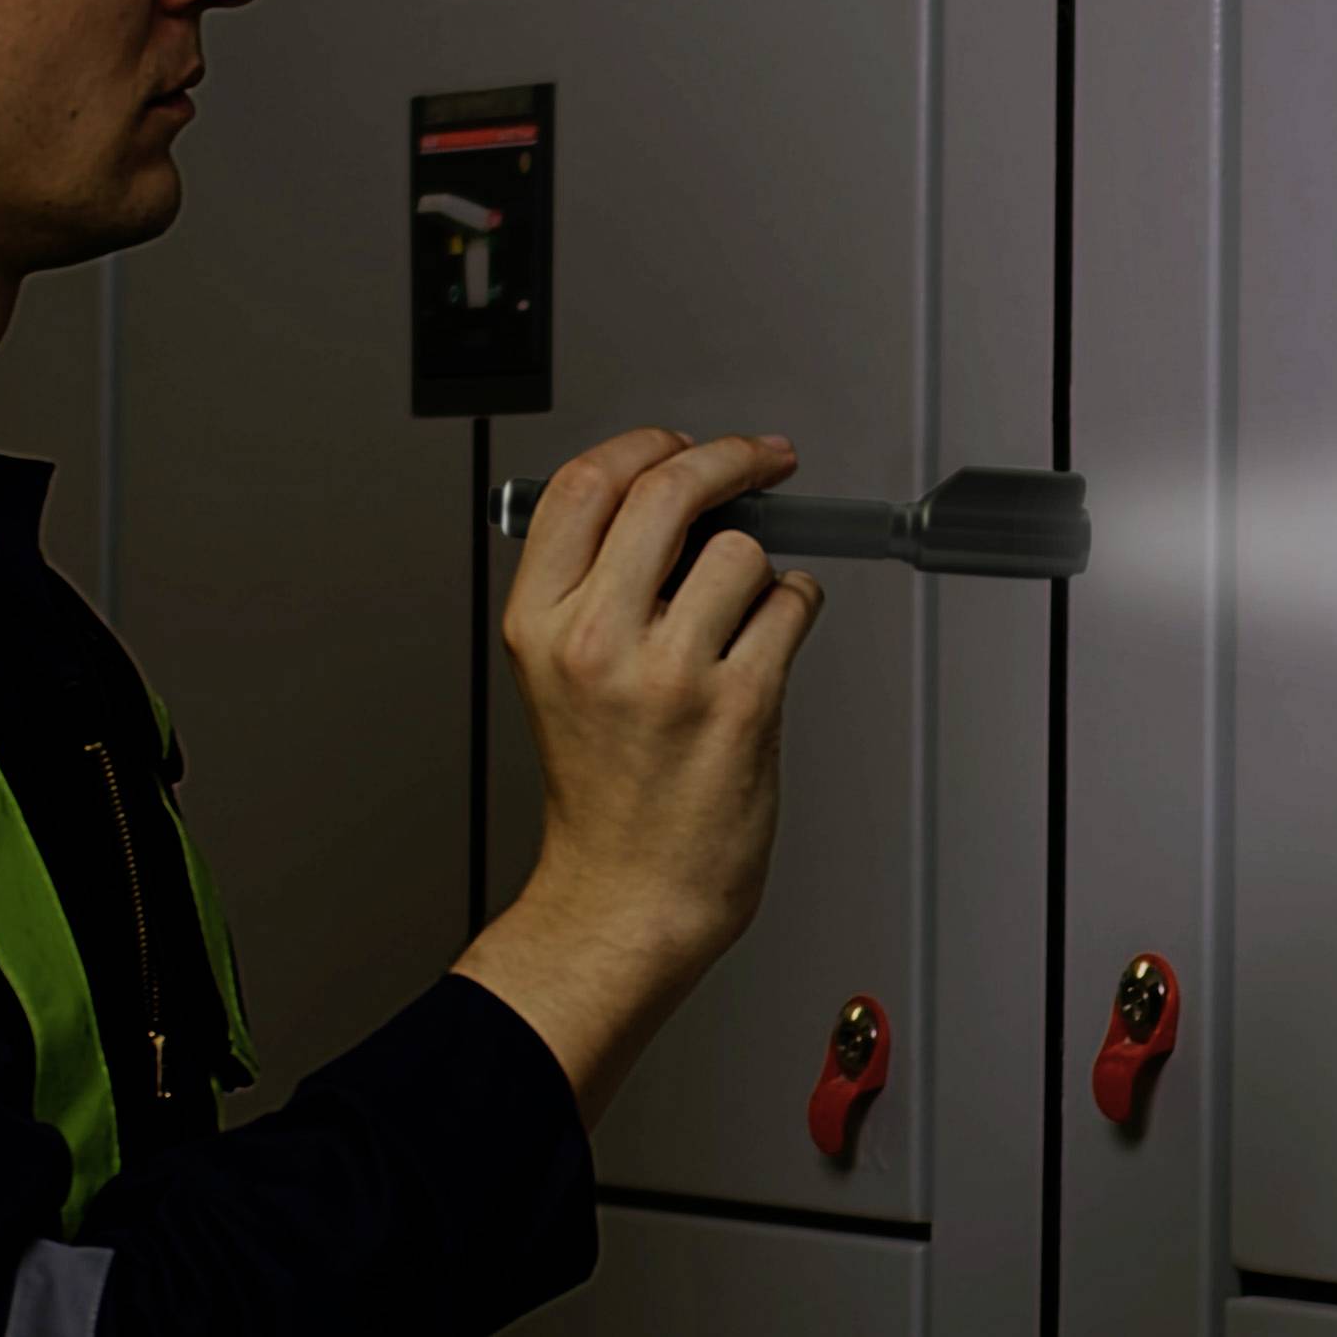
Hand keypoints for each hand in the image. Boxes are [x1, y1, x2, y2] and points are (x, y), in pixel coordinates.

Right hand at [497, 427, 825, 972]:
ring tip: (743, 617)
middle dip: (730, 458)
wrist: (628, 894)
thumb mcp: (559, 670)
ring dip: (761, 570)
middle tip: (762, 459)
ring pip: (744, 550)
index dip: (644, 444)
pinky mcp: (740, 704)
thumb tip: (675, 493)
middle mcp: (596, 643)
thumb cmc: (606, 785)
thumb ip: (596, 580)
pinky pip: (792, 603)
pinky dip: (796, 607)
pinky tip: (772, 640)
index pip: (584, 486)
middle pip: (668, 489)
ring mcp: (671, 673)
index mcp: (540, 625)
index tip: (683, 443)